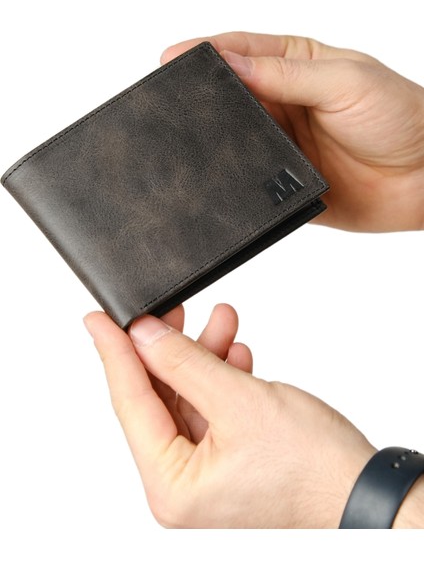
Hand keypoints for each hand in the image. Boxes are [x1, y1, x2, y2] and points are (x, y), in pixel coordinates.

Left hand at [84, 305, 375, 527]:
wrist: (366, 493)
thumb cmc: (316, 468)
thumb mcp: (241, 402)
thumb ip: (185, 365)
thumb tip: (143, 337)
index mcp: (171, 486)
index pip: (129, 404)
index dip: (113, 353)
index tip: (99, 318)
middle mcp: (181, 487)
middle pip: (157, 399)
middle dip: (169, 348)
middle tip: (170, 309)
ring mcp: (204, 476)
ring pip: (186, 399)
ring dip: (202, 357)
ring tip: (220, 321)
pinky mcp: (227, 461)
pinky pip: (209, 410)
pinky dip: (219, 378)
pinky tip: (233, 354)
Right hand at [161, 32, 423, 231]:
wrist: (423, 179)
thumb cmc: (398, 117)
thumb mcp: (344, 81)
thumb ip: (287, 77)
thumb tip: (231, 65)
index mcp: (295, 66)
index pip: (240, 52)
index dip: (204, 53)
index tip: (172, 59)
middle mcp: (283, 104)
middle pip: (229, 96)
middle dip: (198, 97)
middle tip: (167, 100)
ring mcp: (280, 145)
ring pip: (233, 139)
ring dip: (211, 139)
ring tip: (183, 138)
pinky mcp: (282, 183)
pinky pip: (248, 179)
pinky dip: (230, 178)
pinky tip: (215, 176)